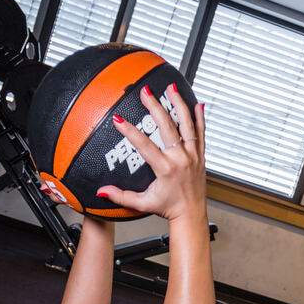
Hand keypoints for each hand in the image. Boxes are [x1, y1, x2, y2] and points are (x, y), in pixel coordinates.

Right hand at [99, 85, 205, 221]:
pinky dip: (200, 118)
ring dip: (179, 104)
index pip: (145, 145)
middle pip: (167, 127)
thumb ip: (121, 196)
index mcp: (165, 169)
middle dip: (154, 107)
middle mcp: (181, 159)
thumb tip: (102, 191)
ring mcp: (193, 156)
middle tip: (145, 92)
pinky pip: (201, 133)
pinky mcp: (200, 156)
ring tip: (171, 89)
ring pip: (187, 125)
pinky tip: (198, 104)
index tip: (119, 119)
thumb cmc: (168, 208)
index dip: (130, 131)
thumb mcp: (142, 203)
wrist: (191, 214)